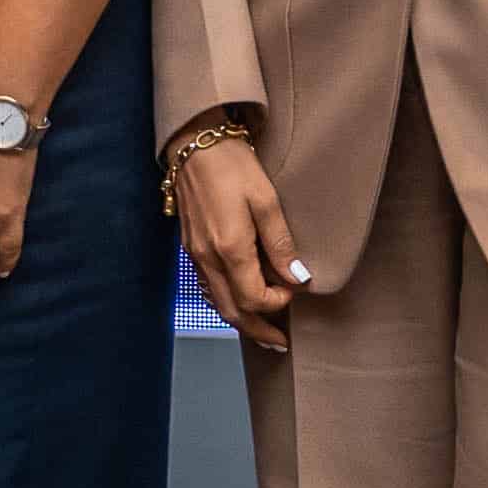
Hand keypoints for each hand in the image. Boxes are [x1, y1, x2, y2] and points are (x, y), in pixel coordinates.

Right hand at [174, 121, 299, 354]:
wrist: (194, 144)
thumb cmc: (232, 166)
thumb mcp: (266, 200)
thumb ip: (280, 243)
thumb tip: (297, 278)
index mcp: (229, 249)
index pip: (254, 298)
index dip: (278, 303)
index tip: (294, 291)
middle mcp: (208, 258)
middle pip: (232, 311)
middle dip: (257, 331)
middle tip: (279, 343)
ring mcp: (195, 254)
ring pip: (217, 302)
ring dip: (240, 321)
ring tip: (260, 332)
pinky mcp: (190, 247)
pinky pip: (207, 286)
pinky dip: (224, 302)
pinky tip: (236, 302)